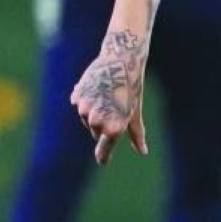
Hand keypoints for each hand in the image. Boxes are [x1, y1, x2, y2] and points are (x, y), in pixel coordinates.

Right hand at [70, 29, 147, 165]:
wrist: (121, 60)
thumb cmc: (132, 88)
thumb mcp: (135, 112)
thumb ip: (136, 135)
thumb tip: (143, 152)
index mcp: (114, 128)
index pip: (103, 150)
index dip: (103, 156)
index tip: (103, 161)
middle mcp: (98, 121)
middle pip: (95, 132)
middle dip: (103, 124)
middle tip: (114, 107)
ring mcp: (86, 108)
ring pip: (86, 118)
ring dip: (94, 111)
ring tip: (106, 95)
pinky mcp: (78, 96)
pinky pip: (79, 105)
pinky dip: (86, 100)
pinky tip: (97, 89)